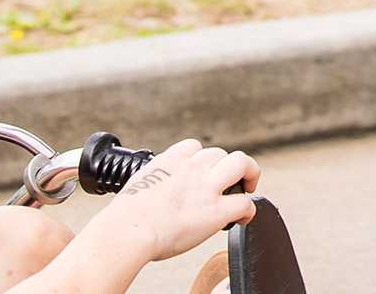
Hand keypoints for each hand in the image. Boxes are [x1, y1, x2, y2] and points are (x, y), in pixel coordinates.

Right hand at [86, 139, 261, 263]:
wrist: (129, 230)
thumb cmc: (126, 217)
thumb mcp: (139, 184)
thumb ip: (153, 183)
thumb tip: (152, 197)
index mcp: (170, 160)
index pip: (194, 146)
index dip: (201, 159)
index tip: (201, 173)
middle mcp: (191, 168)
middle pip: (221, 153)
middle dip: (226, 167)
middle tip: (229, 182)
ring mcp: (206, 188)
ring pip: (241, 164)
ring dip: (248, 175)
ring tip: (247, 189)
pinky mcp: (216, 211)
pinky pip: (245, 203)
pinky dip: (248, 210)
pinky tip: (243, 218)